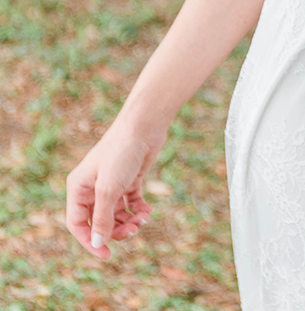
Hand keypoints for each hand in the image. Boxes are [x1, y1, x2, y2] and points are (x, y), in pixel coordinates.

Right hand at [66, 119, 163, 260]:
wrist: (144, 126)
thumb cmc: (121, 153)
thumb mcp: (109, 189)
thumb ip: (102, 218)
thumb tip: (97, 244)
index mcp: (78, 188)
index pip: (78, 224)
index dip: (90, 242)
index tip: (106, 256)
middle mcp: (92, 187)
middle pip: (100, 221)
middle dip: (115, 231)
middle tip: (133, 231)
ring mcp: (112, 183)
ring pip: (117, 214)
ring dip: (129, 221)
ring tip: (143, 219)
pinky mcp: (130, 178)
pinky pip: (131, 202)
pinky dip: (138, 210)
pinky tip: (148, 211)